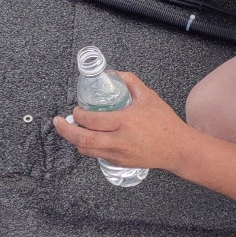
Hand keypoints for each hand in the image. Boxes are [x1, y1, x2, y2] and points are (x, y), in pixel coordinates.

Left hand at [52, 71, 197, 171]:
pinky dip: (89, 147)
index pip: (91, 120)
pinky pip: (97, 156)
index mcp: (125, 122)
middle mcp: (119, 140)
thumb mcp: (148, 96)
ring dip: (76, 140)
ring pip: (86, 150)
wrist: (178, 148)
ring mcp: (118, 154)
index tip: (76, 108)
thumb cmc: (164, 122)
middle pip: (82, 139)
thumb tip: (113, 73)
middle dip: (65, 130)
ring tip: (72, 130)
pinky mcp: (119, 163)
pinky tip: (90, 138)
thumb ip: (130, 81)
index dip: (77, 114)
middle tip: (58, 122)